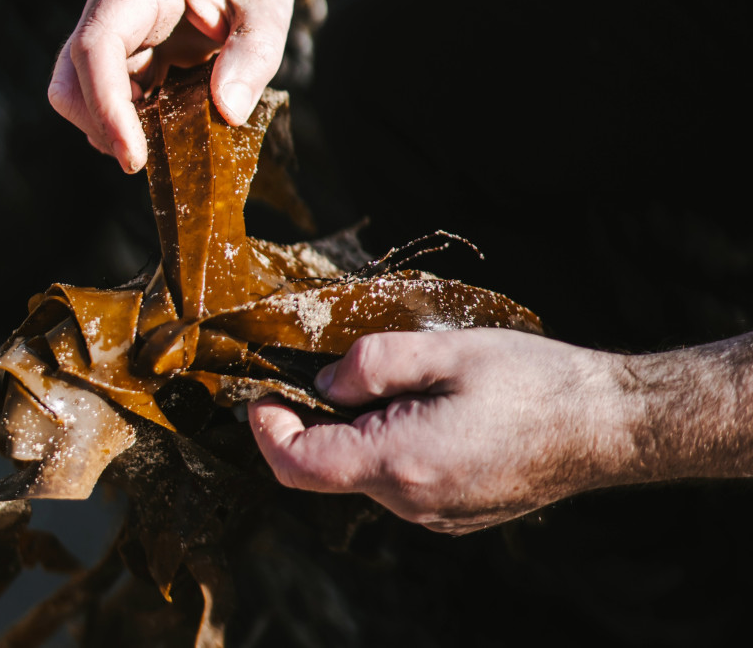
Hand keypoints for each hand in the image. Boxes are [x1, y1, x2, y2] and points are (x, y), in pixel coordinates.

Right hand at [48, 0, 294, 172]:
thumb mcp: (265, 7)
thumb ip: (253, 55)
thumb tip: (229, 113)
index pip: (96, 48)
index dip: (106, 107)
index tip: (133, 158)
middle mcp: (113, 13)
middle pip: (71, 79)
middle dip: (101, 127)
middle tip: (145, 160)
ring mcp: (117, 39)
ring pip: (82, 96)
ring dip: (115, 130)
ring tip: (167, 142)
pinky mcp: (129, 60)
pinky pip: (111, 101)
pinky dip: (132, 126)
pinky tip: (169, 131)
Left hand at [248, 329, 638, 534]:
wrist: (605, 427)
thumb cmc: (532, 382)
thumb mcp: (446, 349)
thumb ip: (373, 363)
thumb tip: (325, 382)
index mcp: (400, 463)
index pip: (297, 464)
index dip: (266, 429)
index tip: (262, 394)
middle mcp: (411, 503)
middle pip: (327, 469)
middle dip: (315, 421)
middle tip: (336, 371)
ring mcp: (434, 517)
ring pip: (362, 475)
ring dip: (357, 433)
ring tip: (399, 386)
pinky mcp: (452, 515)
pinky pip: (396, 483)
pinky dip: (386, 448)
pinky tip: (426, 412)